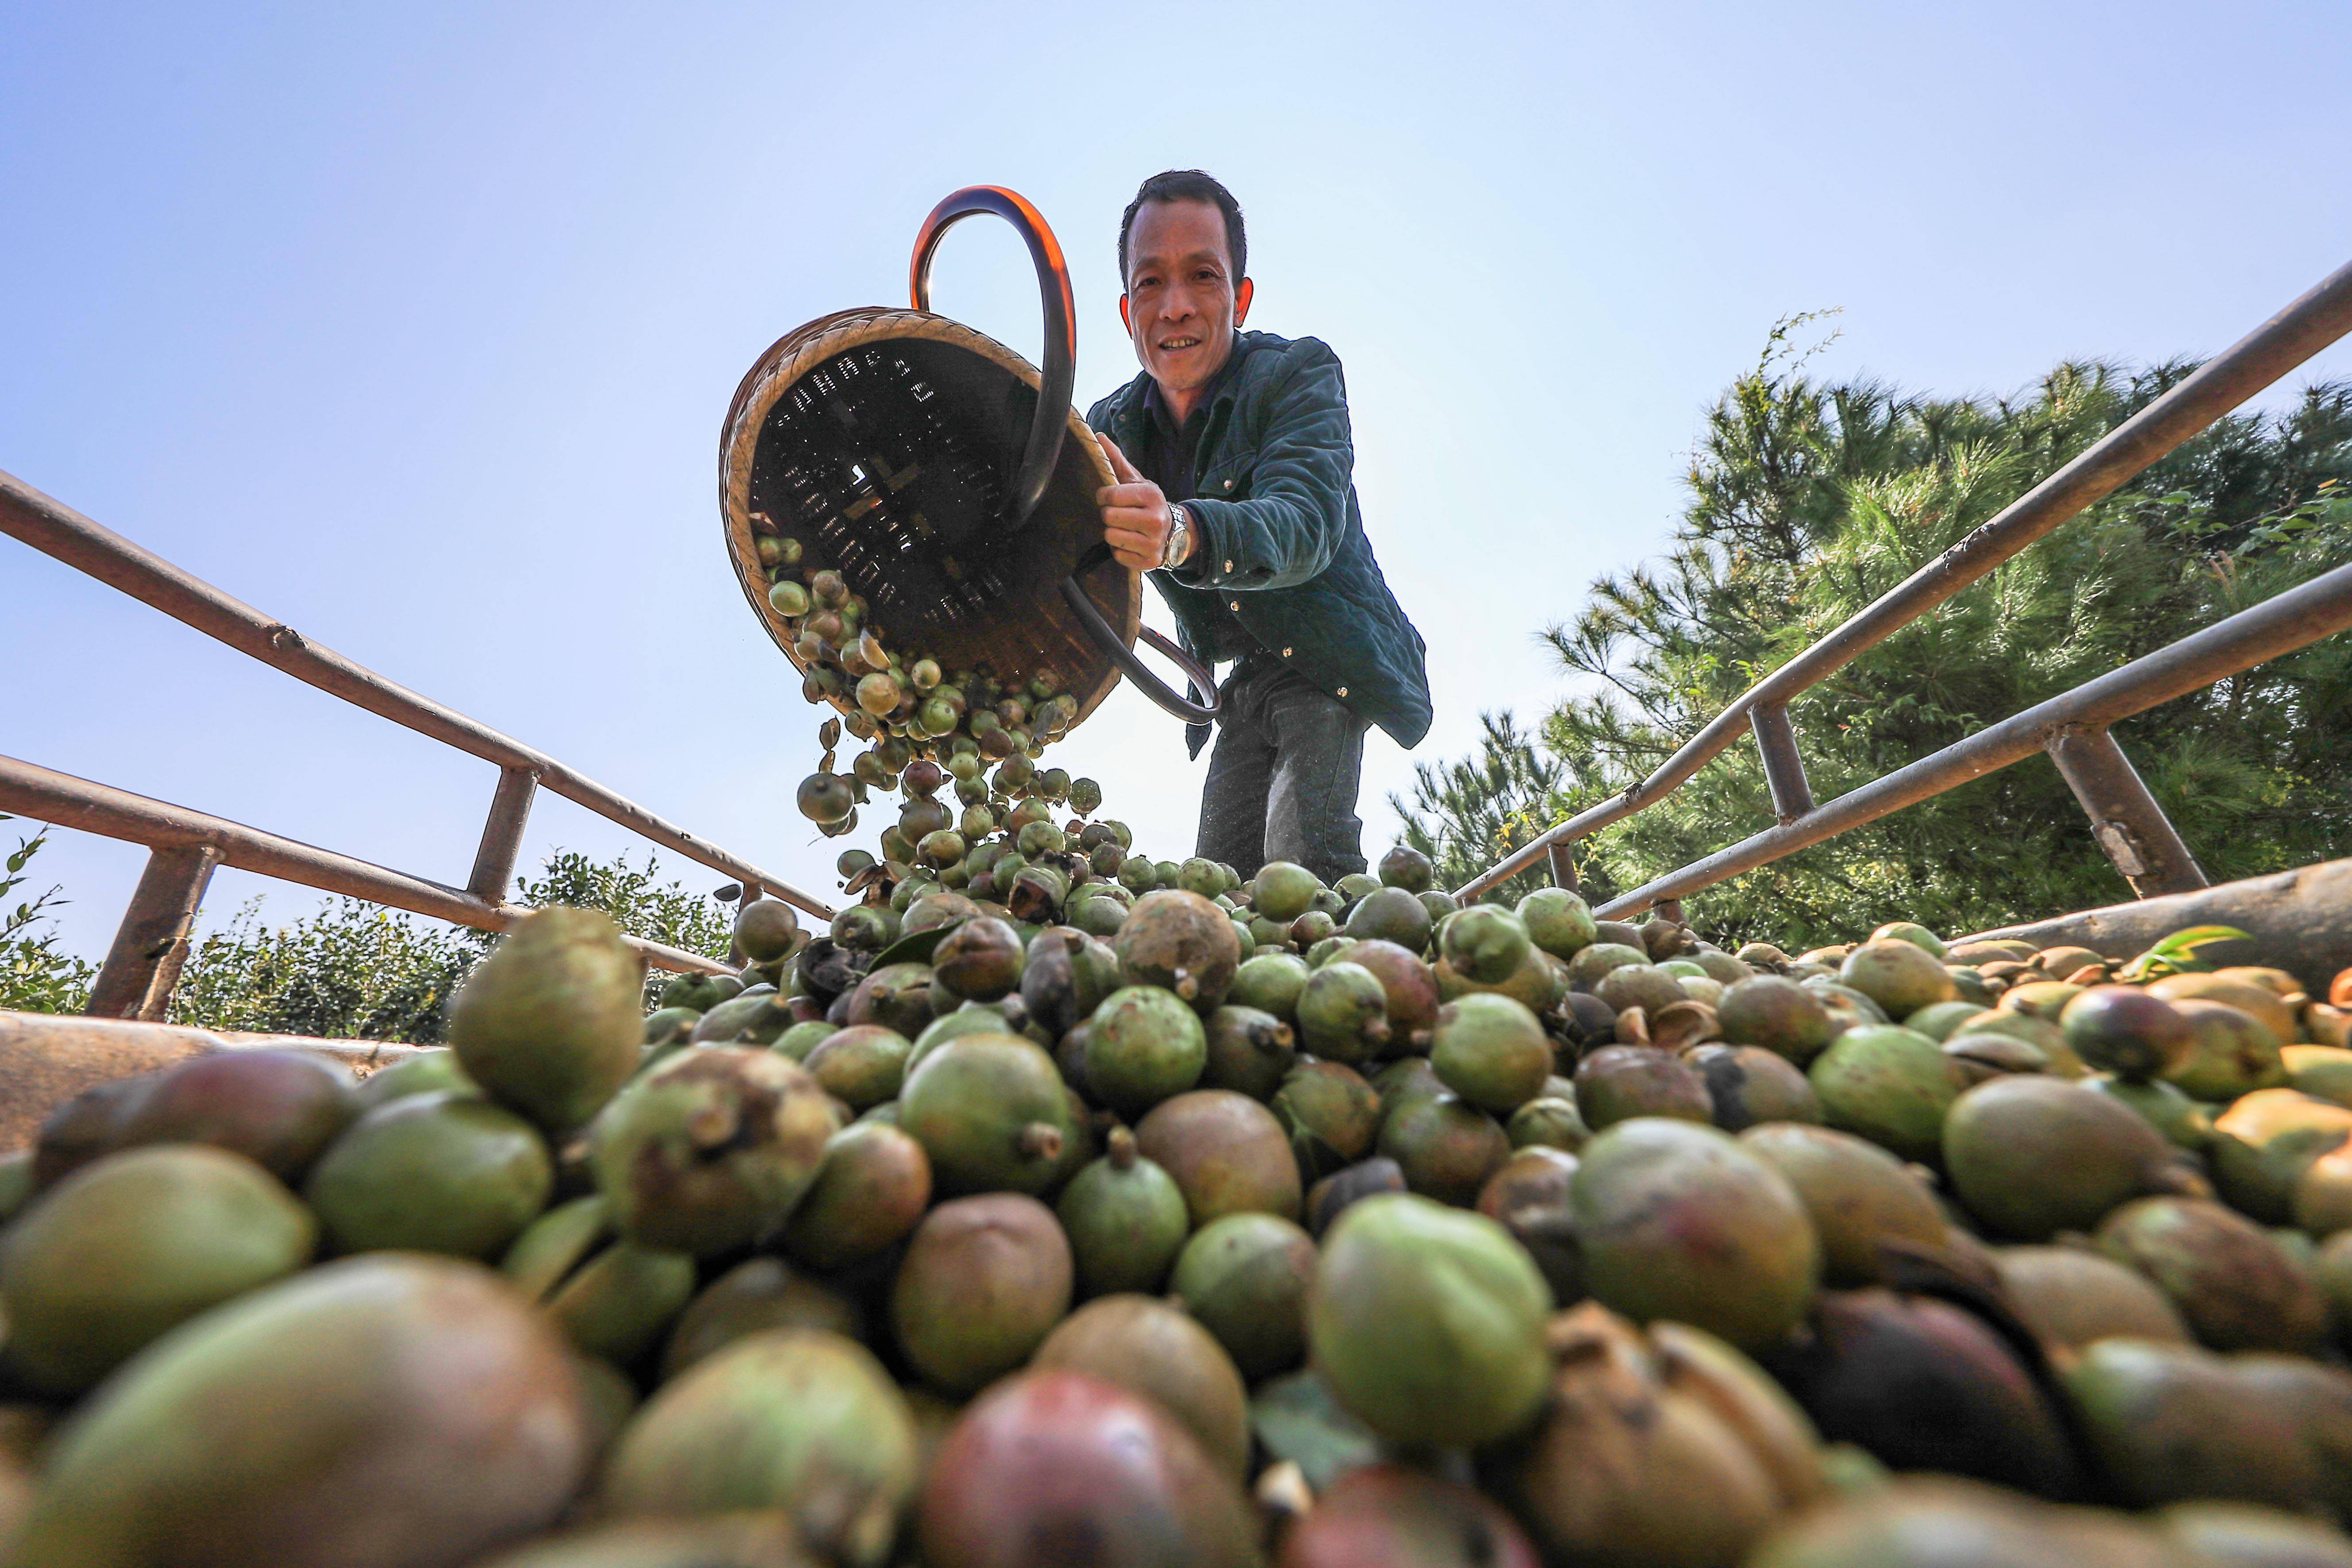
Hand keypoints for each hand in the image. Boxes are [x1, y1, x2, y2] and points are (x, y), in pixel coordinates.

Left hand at [1096, 434, 1190, 570]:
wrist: (1176, 532)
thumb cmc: (1148, 503)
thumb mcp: (1136, 480)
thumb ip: (1116, 459)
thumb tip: (1098, 436)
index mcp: (1151, 495)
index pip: (1110, 495)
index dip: (1103, 496)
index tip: (1108, 497)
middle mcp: (1155, 519)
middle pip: (1108, 517)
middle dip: (1108, 515)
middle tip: (1118, 514)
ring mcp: (1153, 543)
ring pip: (1111, 537)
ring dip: (1112, 533)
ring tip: (1124, 528)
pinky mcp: (1149, 562)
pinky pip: (1118, 554)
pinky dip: (1119, 549)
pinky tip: (1130, 542)